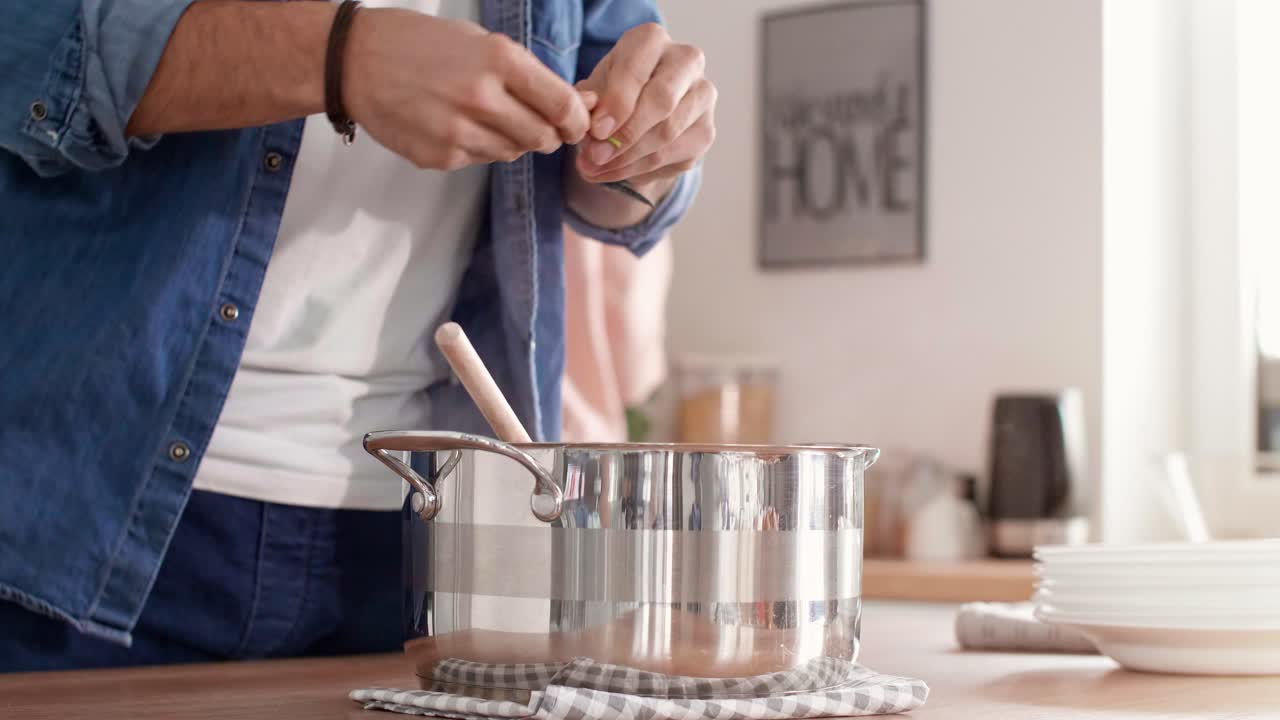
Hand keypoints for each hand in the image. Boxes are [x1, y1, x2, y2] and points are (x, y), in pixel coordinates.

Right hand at [344, 9, 590, 168]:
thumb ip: (527, 75)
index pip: (562, 105)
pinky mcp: (441, 157)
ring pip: (514, 153)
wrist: (354, 61)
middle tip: (539, 125)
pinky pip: (481, 160)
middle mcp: (482, 98)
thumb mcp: (480, 42)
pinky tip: (457, 125)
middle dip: (548, 134)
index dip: (577, 120)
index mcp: (499, 60)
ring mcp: (460, 132)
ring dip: (513, 141)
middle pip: (543, 137)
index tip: (577, 124)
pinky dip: (480, 147)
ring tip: (486, 117)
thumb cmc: (421, 45)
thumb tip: (575, 106)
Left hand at [574, 24, 716, 185]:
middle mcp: (686, 61)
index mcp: (651, 41)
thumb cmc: (614, 91)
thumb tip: (592, 133)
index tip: (596, 132)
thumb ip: (590, 106)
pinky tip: (613, 172)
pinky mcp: (705, 131)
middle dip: (625, 135)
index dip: (616, 104)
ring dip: (627, 158)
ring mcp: (702, 96)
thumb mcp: (594, 90)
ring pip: (667, 133)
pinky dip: (637, 170)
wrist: (640, 110)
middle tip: (596, 156)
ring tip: (595, 169)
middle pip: (662, 101)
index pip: (637, 70)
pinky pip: (671, 156)